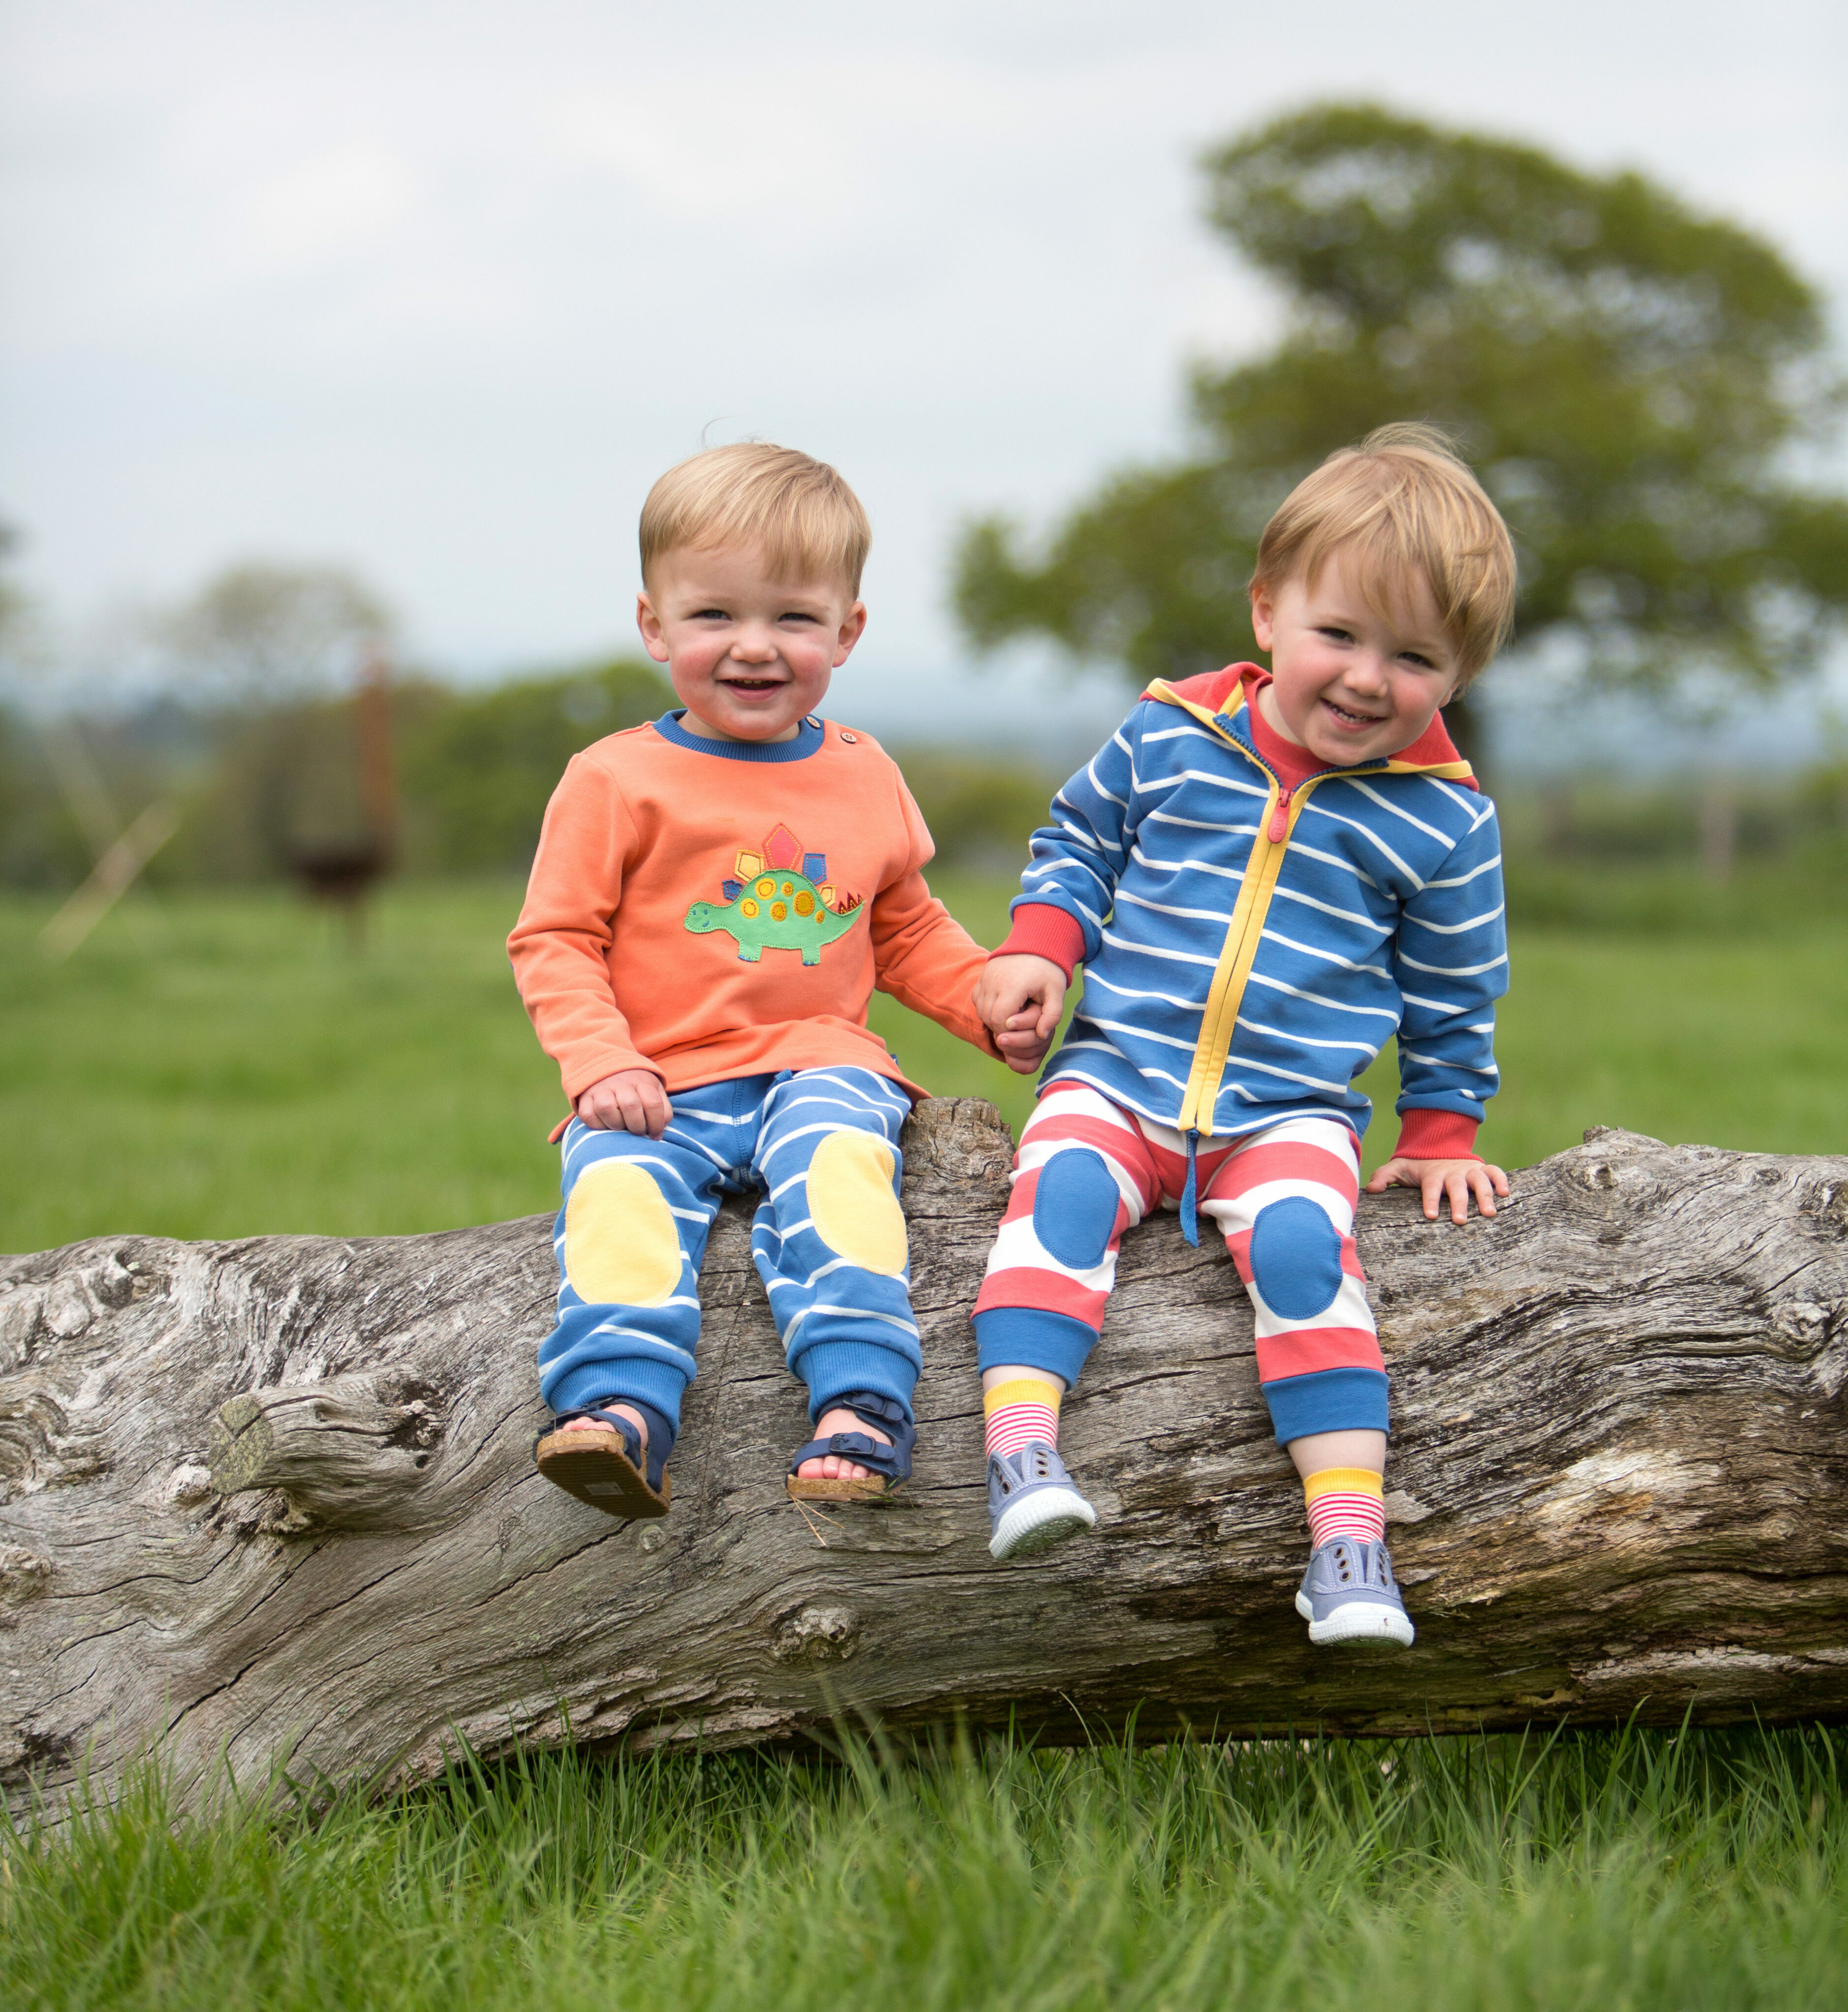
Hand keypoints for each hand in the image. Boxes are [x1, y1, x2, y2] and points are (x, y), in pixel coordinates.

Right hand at [575, 1068, 672, 1137]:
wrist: (607, 1069)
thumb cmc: (635, 1088)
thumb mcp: (653, 1091)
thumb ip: (662, 1109)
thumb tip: (660, 1131)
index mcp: (641, 1081)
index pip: (653, 1104)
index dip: (656, 1124)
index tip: (656, 1136)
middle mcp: (620, 1084)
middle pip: (631, 1106)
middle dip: (637, 1126)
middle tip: (638, 1132)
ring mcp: (601, 1090)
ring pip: (607, 1108)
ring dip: (617, 1124)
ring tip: (621, 1128)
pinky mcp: (585, 1099)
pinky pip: (588, 1115)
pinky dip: (598, 1125)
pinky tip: (606, 1126)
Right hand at [974, 954, 1067, 1074]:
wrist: (1036, 944)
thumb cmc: (1048, 971)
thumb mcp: (1057, 992)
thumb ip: (1052, 1016)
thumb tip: (1042, 1035)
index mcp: (1012, 986)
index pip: (999, 1020)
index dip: (1008, 1031)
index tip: (1020, 1030)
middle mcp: (994, 981)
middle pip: (987, 1017)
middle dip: (1000, 1027)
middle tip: (1017, 1025)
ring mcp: (985, 977)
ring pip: (980, 1010)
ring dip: (992, 1019)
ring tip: (1011, 1015)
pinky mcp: (982, 976)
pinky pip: (977, 999)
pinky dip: (986, 1008)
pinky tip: (1002, 1006)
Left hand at [1365, 1156, 1508, 1224]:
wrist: (1438, 1149)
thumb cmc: (1417, 1167)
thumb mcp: (1399, 1169)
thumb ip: (1384, 1176)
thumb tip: (1370, 1189)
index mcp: (1431, 1174)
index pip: (1430, 1187)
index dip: (1430, 1200)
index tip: (1431, 1216)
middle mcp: (1452, 1172)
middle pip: (1456, 1187)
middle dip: (1459, 1203)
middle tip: (1461, 1221)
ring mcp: (1469, 1170)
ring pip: (1479, 1181)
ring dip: (1485, 1195)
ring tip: (1489, 1213)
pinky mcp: (1482, 1169)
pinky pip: (1495, 1172)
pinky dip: (1501, 1180)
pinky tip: (1506, 1194)